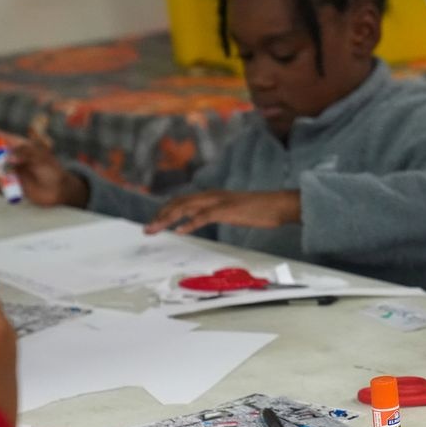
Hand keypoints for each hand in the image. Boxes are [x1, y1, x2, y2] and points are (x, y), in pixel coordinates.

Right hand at [0, 139, 87, 207]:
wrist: (58, 191)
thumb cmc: (53, 171)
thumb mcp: (42, 159)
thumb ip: (26, 154)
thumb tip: (8, 158)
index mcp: (15, 144)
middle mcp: (6, 156)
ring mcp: (5, 169)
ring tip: (1, 184)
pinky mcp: (5, 183)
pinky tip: (6, 192)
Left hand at [146, 189, 300, 234]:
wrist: (278, 205)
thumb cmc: (261, 210)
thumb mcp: (235, 210)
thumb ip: (220, 212)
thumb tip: (208, 219)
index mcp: (212, 196)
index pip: (182, 201)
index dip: (166, 211)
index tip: (155, 223)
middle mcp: (211, 196)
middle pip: (178, 203)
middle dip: (160, 216)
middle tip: (147, 229)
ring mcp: (218, 202)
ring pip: (185, 208)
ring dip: (167, 219)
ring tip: (154, 229)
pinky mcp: (226, 210)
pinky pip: (202, 216)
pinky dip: (189, 223)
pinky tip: (179, 231)